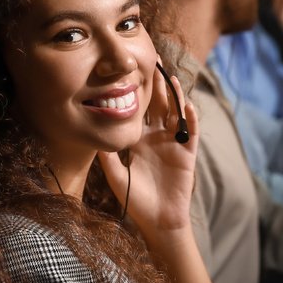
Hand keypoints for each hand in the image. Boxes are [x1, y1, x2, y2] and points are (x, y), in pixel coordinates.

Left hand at [98, 64, 196, 238]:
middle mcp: (156, 138)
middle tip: (154, 62)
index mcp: (139, 140)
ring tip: (171, 78)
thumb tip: (93, 135)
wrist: (159, 220)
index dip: (136, 92)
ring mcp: (173, 144)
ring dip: (175, 96)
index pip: (138, 111)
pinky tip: (185, 106)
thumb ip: (107, 156)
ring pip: (175, 114)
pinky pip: (190, 132)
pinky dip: (189, 119)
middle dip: (157, 85)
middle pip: (158, 105)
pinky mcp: (187, 154)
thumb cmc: (137, 201)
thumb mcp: (116, 176)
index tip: (130, 72)